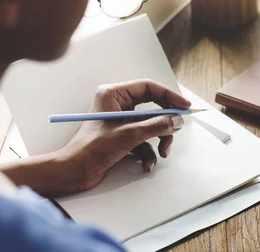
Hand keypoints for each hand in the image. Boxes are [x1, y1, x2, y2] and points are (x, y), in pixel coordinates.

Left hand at [60, 79, 190, 191]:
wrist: (74, 172)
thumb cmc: (91, 149)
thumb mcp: (129, 135)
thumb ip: (157, 125)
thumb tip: (177, 120)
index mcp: (114, 94)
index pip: (149, 87)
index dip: (169, 96)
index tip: (184, 106)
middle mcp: (118, 104)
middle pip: (153, 107)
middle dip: (165, 123)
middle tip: (176, 129)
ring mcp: (121, 121)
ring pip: (151, 125)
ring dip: (159, 140)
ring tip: (162, 153)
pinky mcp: (122, 136)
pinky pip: (144, 139)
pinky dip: (149, 152)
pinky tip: (147, 164)